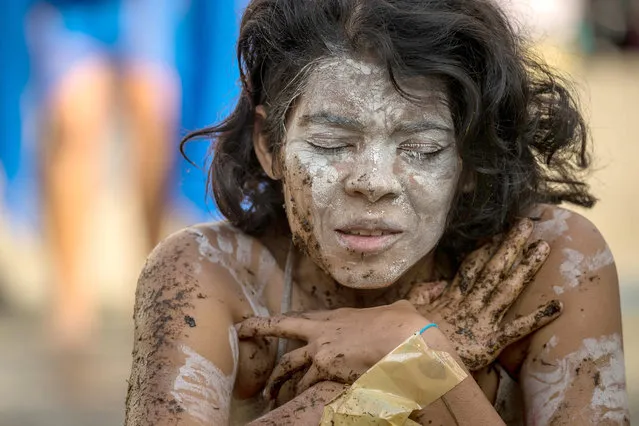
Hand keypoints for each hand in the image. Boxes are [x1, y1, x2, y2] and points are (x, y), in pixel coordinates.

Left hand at [237, 300, 426, 399]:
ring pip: (289, 365)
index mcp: (336, 316)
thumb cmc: (403, 324)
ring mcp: (322, 350)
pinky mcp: (326, 370)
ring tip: (268, 393)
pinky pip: (306, 384)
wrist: (404, 339)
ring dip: (278, 380)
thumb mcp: (397, 309)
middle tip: (242, 331)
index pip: (301, 317)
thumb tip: (407, 306)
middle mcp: (322, 331)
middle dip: (260, 328)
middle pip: (282, 327)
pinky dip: (300, 392)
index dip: (282, 321)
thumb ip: (393, 309)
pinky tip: (296, 399)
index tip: (267, 322)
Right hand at [408, 218, 561, 370]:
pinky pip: (516, 330)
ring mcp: (481, 322)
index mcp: (450, 299)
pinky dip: (537, 318)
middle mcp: (468, 304)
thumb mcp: (409, 311)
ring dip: (525, 268)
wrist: (411, 362)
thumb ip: (423, 294)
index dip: (486, 249)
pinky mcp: (490, 343)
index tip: (499, 232)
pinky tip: (557, 306)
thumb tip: (437, 282)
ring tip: (543, 248)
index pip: (471, 268)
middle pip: (492, 270)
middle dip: (510, 246)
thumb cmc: (409, 340)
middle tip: (527, 224)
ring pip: (506, 290)